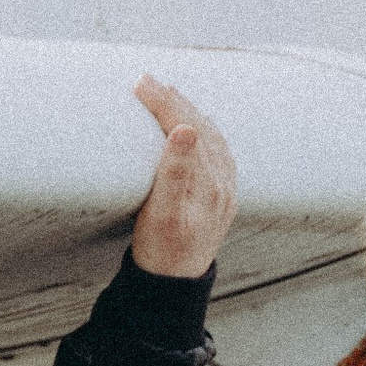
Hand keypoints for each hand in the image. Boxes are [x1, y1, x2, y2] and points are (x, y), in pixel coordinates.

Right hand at [131, 78, 239, 279]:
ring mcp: (225, 189)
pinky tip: (195, 125)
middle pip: (199, 127)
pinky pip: (217, 151)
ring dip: (189, 111)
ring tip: (169, 92)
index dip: (163, 103)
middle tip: (146, 80)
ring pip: (211, 136)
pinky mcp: (222, 196)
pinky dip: (203, 130)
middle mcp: (222, 183)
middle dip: (173, 101)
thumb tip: (186, 129)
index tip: (140, 83)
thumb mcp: (162, 213)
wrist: (175, 285)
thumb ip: (175, 170)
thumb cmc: (161, 251)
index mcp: (208, 182)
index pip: (185, 127)